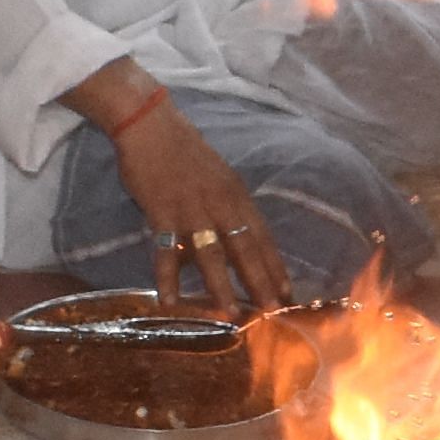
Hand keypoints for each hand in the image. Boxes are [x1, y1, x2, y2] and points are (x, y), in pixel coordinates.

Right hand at [103, 96, 284, 312]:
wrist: (152, 126)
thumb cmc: (186, 153)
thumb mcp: (219, 178)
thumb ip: (229, 208)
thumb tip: (237, 240)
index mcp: (236, 196)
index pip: (262, 237)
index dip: (275, 266)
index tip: (288, 292)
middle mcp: (220, 205)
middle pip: (244, 249)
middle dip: (259, 281)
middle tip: (270, 310)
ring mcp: (192, 210)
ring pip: (210, 254)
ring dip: (220, 285)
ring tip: (229, 313)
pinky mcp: (162, 213)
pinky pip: (165, 251)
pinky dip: (167, 277)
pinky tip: (169, 301)